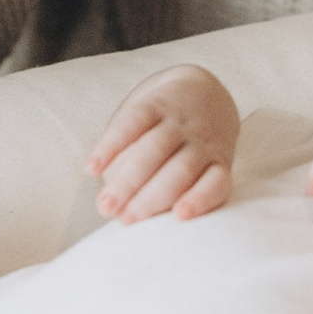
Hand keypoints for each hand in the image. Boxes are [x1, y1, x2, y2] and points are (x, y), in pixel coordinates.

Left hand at [89, 62, 241, 220]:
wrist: (211, 95)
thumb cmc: (160, 118)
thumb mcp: (142, 113)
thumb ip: (123, 142)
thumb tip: (102, 183)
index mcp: (157, 107)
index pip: (133, 121)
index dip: (111, 145)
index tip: (90, 169)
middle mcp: (182, 125)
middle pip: (154, 150)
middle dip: (127, 182)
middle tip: (105, 207)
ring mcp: (203, 144)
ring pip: (181, 169)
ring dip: (153, 197)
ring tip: (128, 218)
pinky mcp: (222, 163)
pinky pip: (216, 182)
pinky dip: (200, 199)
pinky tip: (181, 215)